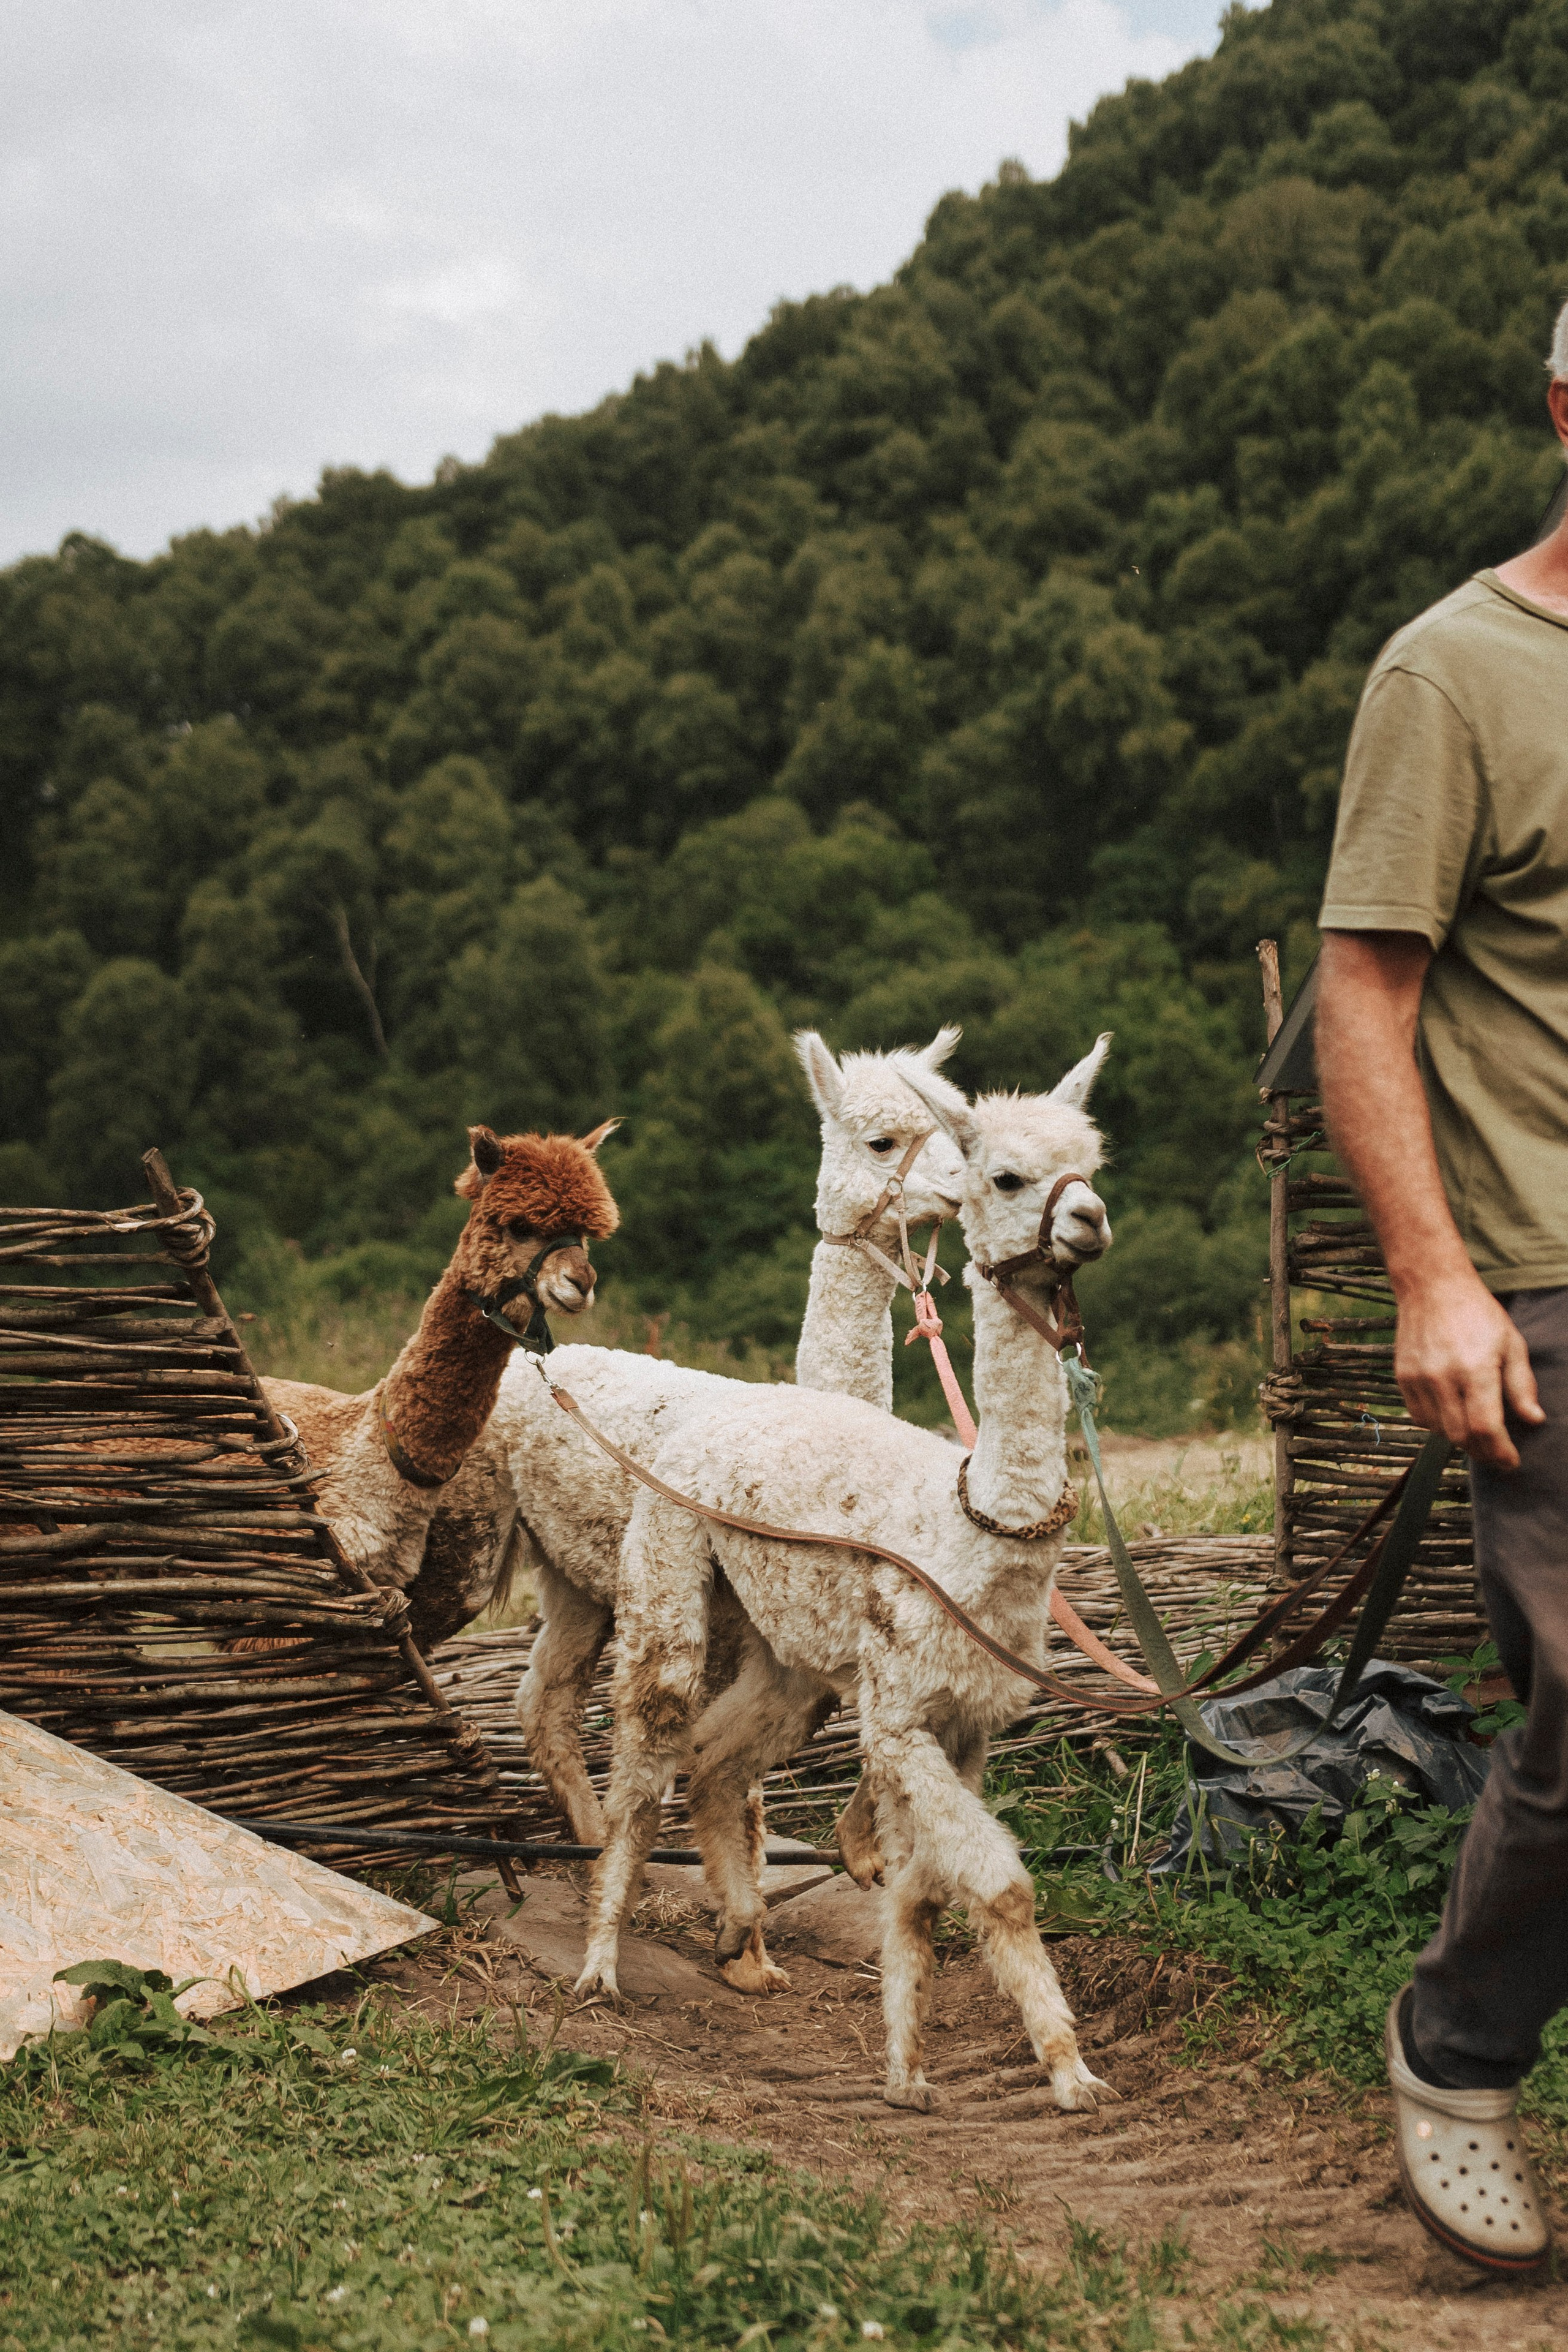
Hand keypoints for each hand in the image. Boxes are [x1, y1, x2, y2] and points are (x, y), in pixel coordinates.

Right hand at [1394, 1273, 1544, 1469]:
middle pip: (1461, 1436)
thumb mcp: (1511, 1343)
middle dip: (1483, 1452)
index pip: (1485, 1428)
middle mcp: (1443, 1377)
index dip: (1500, 1452)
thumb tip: (1534, 1420)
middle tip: (1498, 1454)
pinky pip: (1420, 1418)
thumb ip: (1522, 1385)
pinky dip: (1438, 1424)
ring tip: (1476, 1431)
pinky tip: (1452, 1413)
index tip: (1512, 1461)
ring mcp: (1418, 1378)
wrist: (1432, 1287)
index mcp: (1476, 1368)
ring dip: (1460, 1438)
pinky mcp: (1402, 1377)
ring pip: (1439, 1431)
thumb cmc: (1478, 1314)